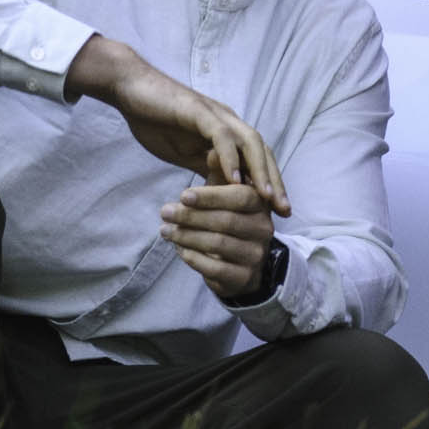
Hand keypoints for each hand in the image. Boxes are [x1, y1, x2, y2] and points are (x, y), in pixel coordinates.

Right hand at [65, 35, 290, 212]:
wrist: (131, 89)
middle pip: (262, 152)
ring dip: (260, 171)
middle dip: (275, 181)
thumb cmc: (156, 120)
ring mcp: (215, 115)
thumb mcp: (185, 153)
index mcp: (226, 133)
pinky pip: (221, 135)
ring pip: (249, 142)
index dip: (271, 184)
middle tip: (284, 210)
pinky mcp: (198, 112)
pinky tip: (233, 179)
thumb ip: (206, 167)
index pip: (258, 160)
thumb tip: (222, 193)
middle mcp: (228, 121)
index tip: (279, 212)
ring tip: (265, 197)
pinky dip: (230, 156)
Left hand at [160, 179, 281, 301]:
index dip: (211, 195)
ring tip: (165, 230)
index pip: (240, 197)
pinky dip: (193, 258)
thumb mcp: (226, 196)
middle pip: (226, 221)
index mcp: (261, 206)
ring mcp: (256, 256)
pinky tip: (179, 249)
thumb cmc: (230, 221)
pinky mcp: (244, 278)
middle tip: (165, 212)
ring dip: (187, 236)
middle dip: (191, 216)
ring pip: (218, 244)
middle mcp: (264, 230)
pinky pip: (215, 268)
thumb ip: (220, 175)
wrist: (243, 265)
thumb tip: (211, 150)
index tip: (183, 194)